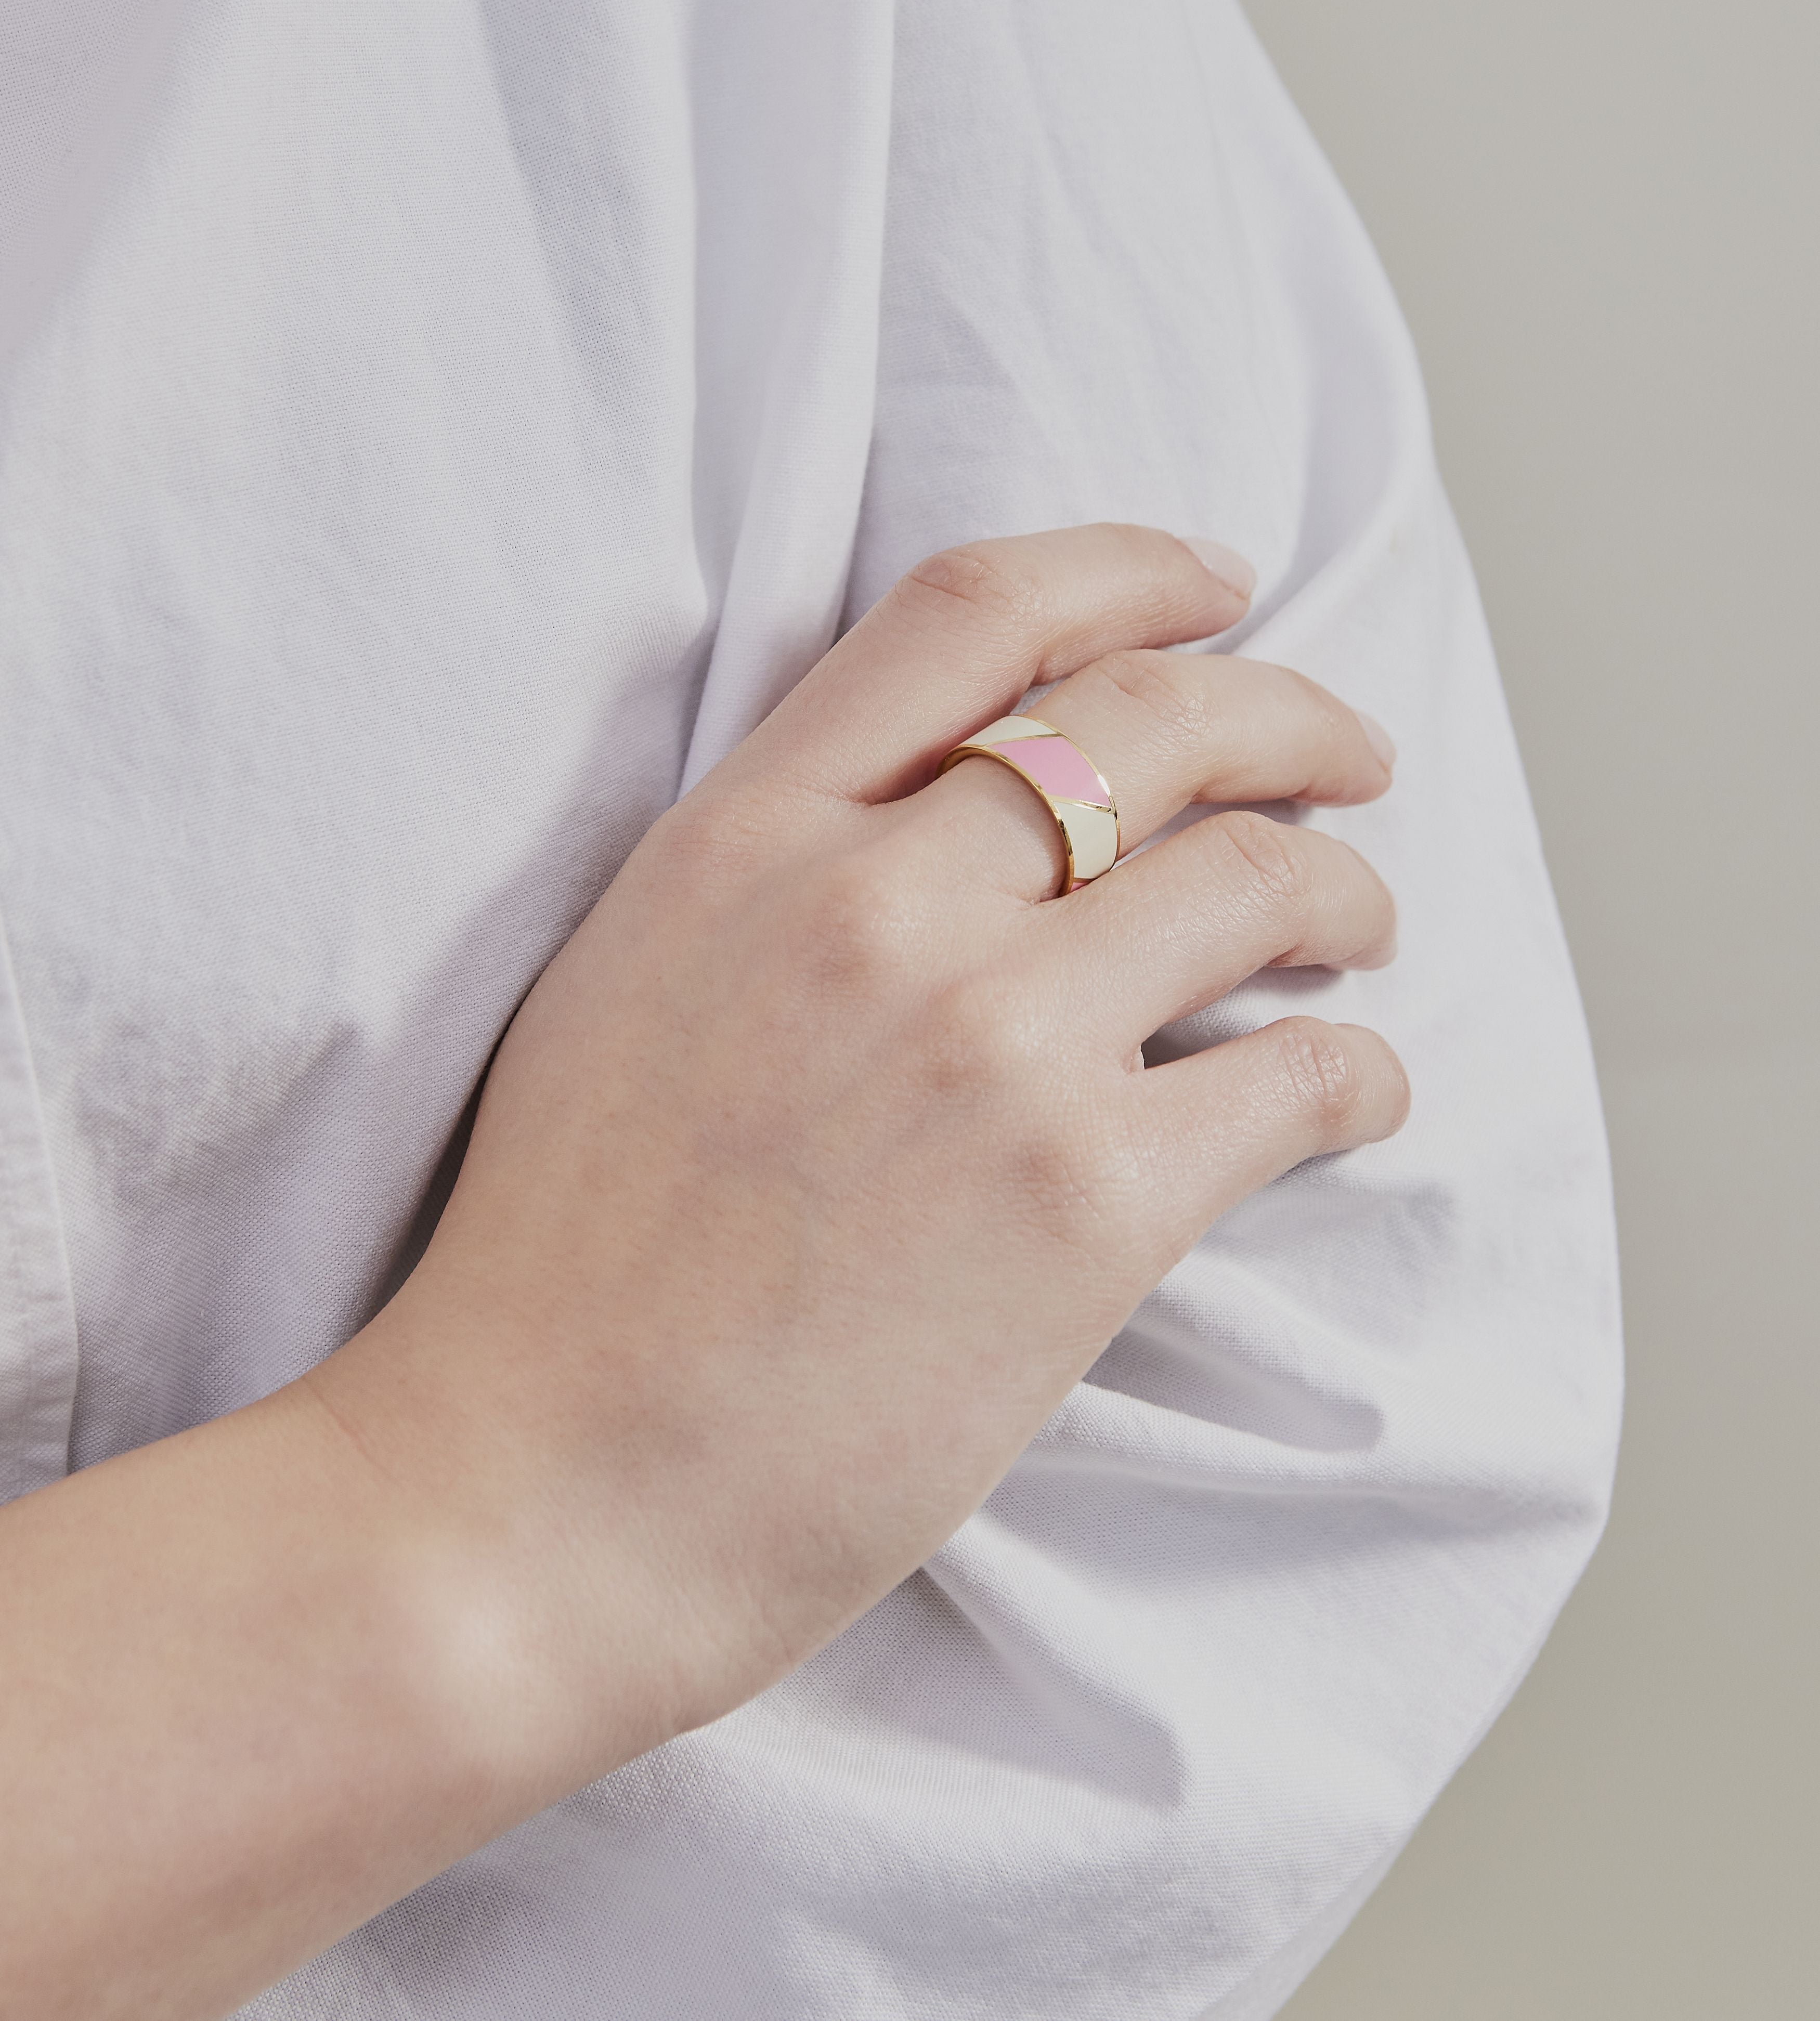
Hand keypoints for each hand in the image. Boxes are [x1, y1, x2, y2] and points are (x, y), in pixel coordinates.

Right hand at [0, 523, 1405, 2018]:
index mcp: (744, 838)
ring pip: (1254, 879)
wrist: (533, 1492)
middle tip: (1351, 757)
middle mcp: (877, 903)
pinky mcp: (1085, 1203)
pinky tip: (1358, 1090)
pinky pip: (1295, 1076)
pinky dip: (1358, 1071)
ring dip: (1343, 892)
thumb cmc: (565, 1266)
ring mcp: (989, 1045)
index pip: (974, 611)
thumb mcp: (628, 986)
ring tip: (1361, 926)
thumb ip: (775, 876)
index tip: (1218, 587)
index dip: (1130, 569)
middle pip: (1155, 719)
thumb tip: (953, 829)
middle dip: (1293, 716)